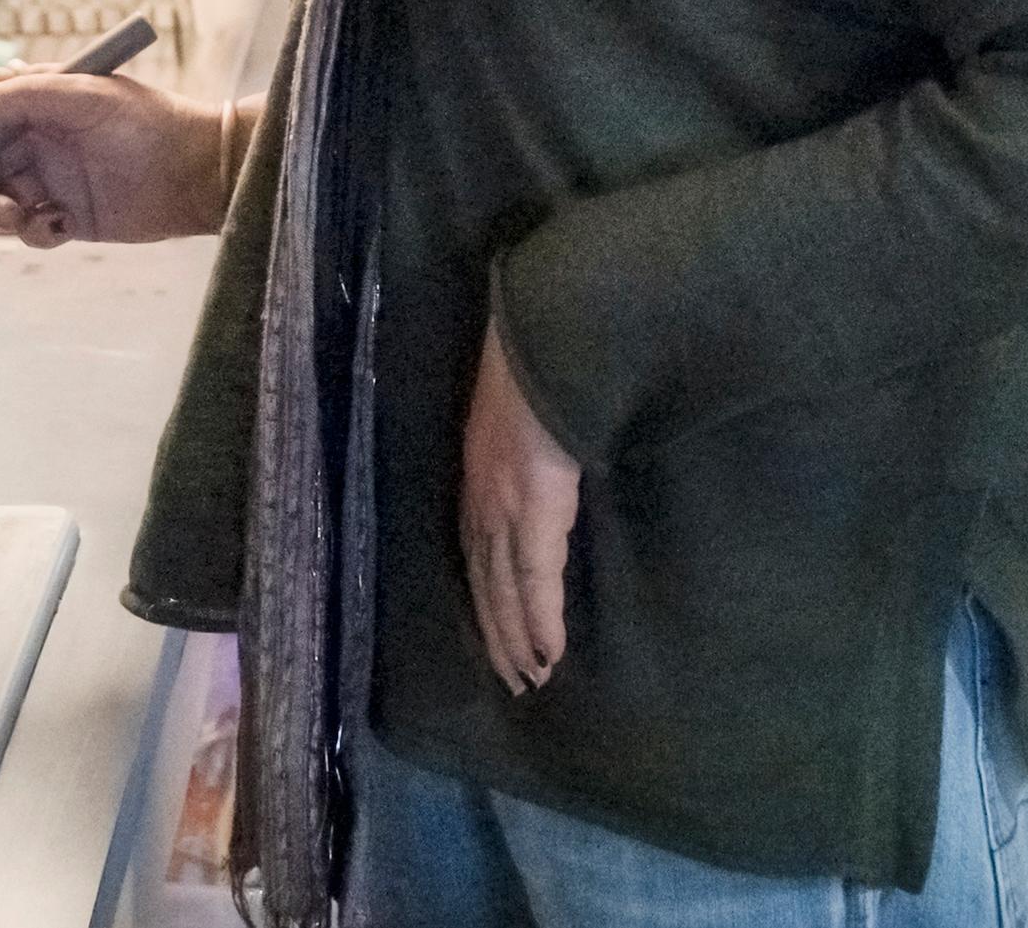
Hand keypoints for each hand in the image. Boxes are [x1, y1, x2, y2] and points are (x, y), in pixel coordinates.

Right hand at [0, 63, 234, 245]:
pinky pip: (28, 229)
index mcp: (40, 100)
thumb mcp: (84, 95)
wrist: (197, 172)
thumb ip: (23, 96)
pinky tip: (56, 225)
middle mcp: (39, 138)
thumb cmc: (146, 122)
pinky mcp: (67, 215)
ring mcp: (52, 178)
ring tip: (19, 214)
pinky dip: (31, 231)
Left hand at [460, 322, 581, 693]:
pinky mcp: (532, 513)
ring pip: (505, 594)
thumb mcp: (518, 425)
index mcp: (478, 483)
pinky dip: (540, 622)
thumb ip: (526, 456)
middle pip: (485, 586)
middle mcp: (481, 504)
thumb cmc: (536, 376)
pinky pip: (535, 582)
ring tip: (532, 679)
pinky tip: (550, 654)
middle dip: (498, 636)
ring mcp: (503, 511)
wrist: (539, 348)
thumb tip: (547, 477)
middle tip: (515, 680)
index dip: (488, 604)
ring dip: (517, 641)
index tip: (499, 640)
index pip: (477, 560)